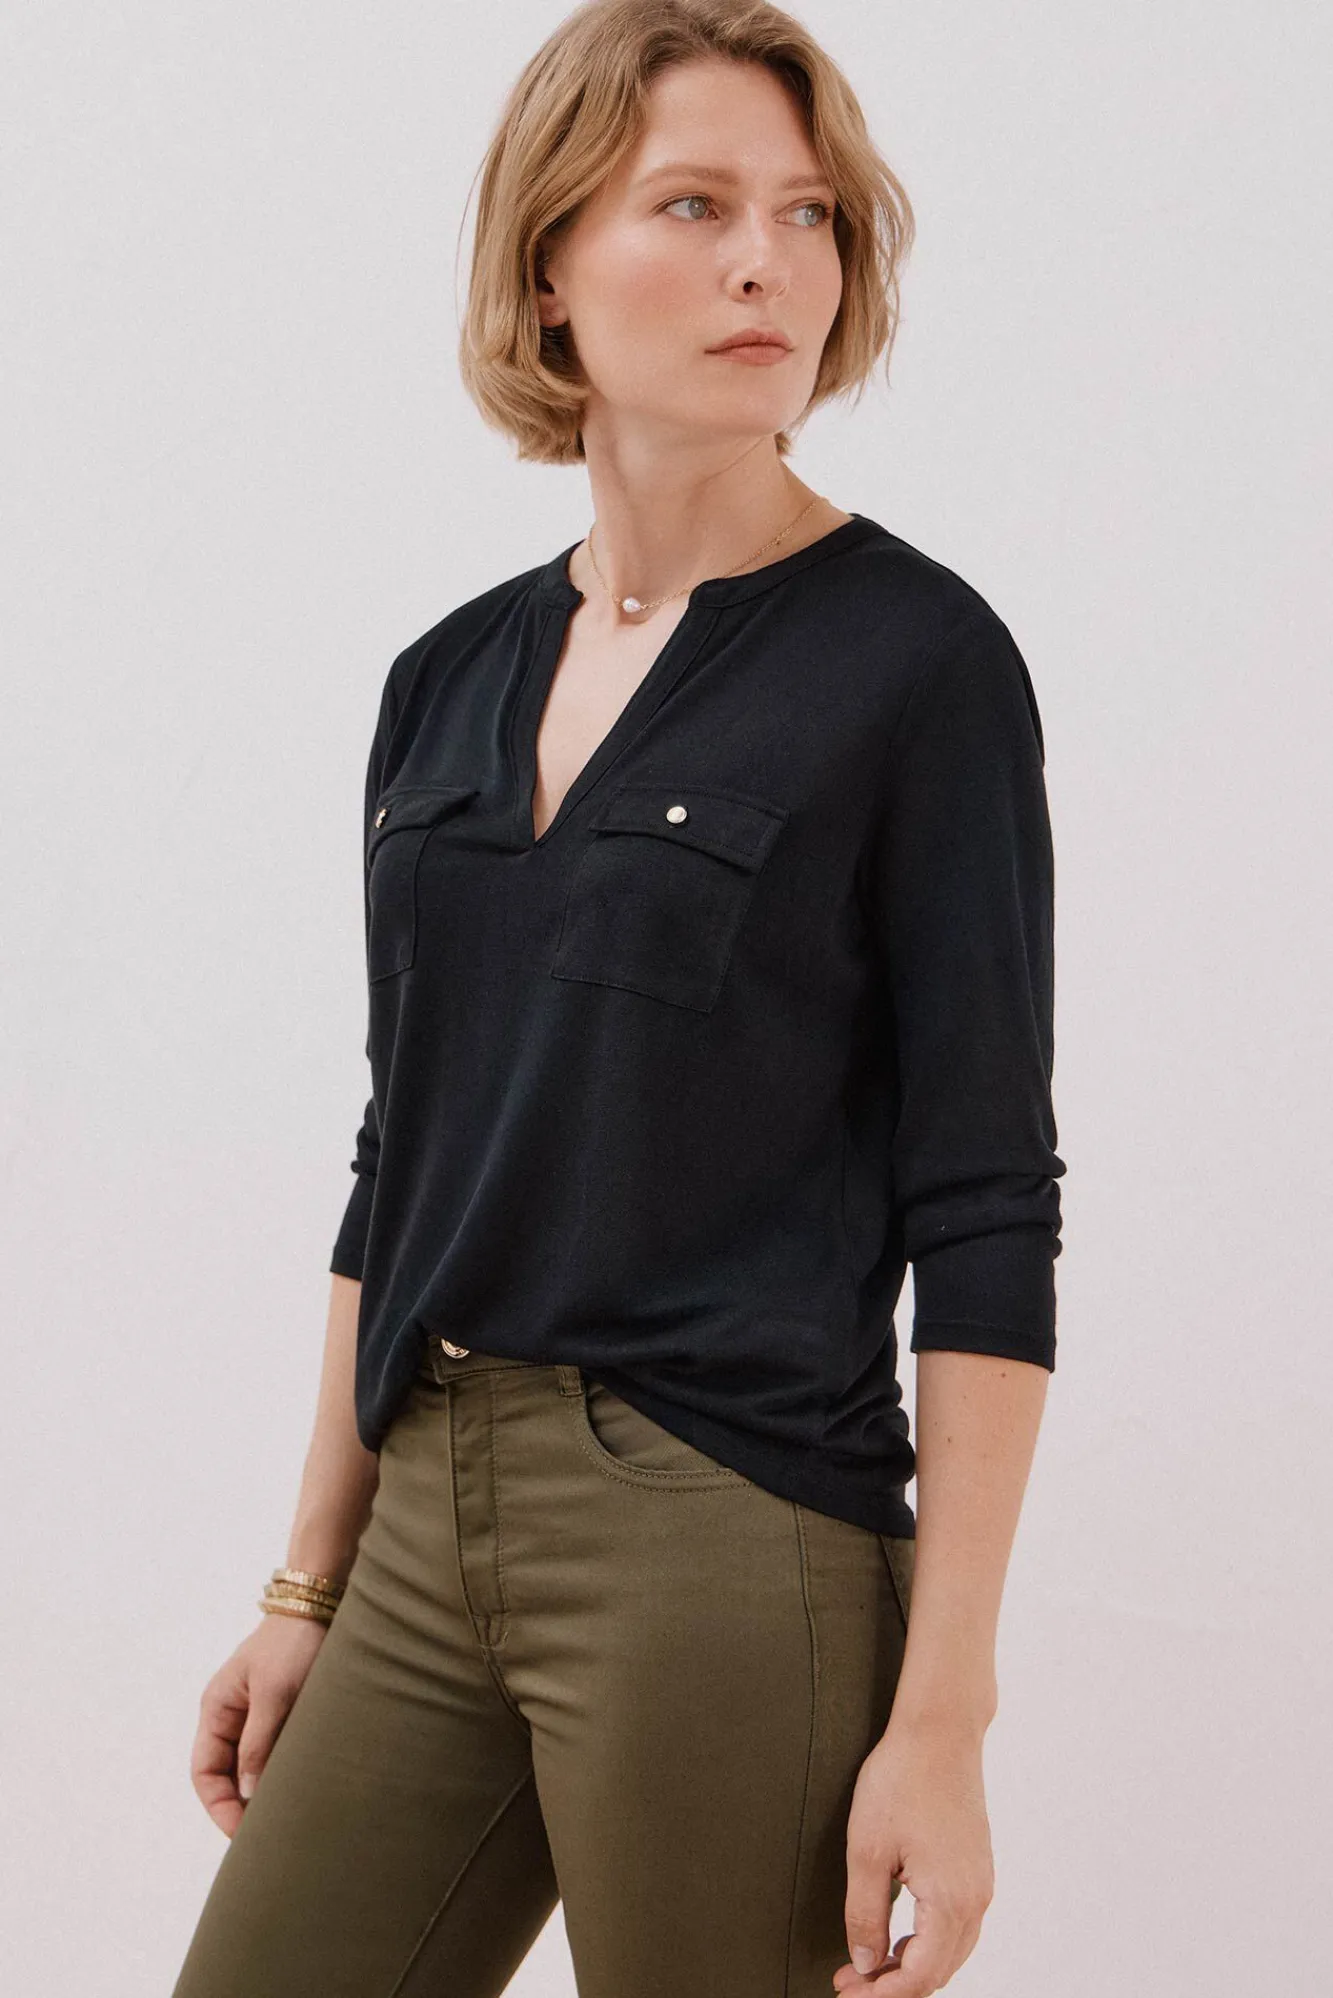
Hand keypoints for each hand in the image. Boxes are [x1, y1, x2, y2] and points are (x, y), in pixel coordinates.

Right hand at [189, 1612, 327, 1835]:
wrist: (322, 1604)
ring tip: (286, 1820)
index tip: (240, 1834)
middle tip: (267, 1838)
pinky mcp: (285, 1713)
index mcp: (217, 1709)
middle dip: (241, 1808)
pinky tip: (302, 1790)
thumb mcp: (274, 1693)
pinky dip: (283, 1773)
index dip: (219, 1807)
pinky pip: (276, 1754)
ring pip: (253, 1768)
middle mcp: (232, 1716)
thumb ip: (259, 1742)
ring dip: (265, 1792)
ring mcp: (258, 1716)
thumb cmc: (293, 1643)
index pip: (205, 1773)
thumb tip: (247, 1793)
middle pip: (227, 1776)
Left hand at [833, 1722, 993, 1994]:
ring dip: (912, 1967)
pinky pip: (958, 1927)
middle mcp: (976, 1900)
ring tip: (869, 1963)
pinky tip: (898, 1935)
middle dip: (894, 1987)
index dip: (881, 1995)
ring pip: (951, 1953)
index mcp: (951, 1901)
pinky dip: (928, 1943)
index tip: (846, 1991)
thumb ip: (865, 1914)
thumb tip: (866, 1962)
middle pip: (939, 1972)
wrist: (940, 1731)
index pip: (919, 1977)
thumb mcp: (867, 1850)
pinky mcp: (978, 1869)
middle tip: (850, 1981)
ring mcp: (982, 1884)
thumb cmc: (901, 1780)